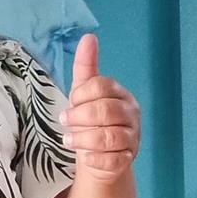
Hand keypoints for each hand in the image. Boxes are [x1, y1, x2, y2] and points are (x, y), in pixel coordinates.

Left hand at [60, 33, 140, 183]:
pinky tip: (85, 157)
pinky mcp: (126, 160)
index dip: (81, 94)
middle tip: (64, 121)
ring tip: (68, 140)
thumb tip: (88, 37)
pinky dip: (96, 159)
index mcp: (121, 94)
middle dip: (79, 116)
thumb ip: (86, 66)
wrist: (100, 156)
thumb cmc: (91, 121)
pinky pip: (113, 160)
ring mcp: (132, 138)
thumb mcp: (85, 93)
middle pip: (105, 110)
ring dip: (83, 139)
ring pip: (109, 137)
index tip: (71, 102)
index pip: (102, 86)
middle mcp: (130, 115)